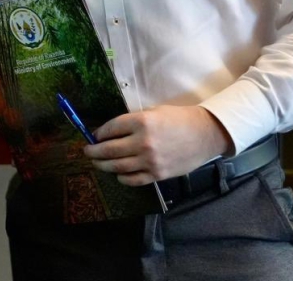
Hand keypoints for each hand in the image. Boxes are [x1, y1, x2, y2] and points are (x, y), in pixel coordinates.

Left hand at [84, 105, 232, 185]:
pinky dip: (121, 177)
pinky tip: (117, 173)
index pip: (110, 129)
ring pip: (117, 166)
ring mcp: (150, 161)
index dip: (98, 133)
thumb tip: (109, 132)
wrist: (205, 134)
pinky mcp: (157, 174)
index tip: (94, 135)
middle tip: (87, 151)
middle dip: (93, 151)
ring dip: (102, 165)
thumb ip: (132, 122)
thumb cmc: (179, 119)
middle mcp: (143, 142)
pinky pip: (132, 179)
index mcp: (141, 122)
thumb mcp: (153, 112)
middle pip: (108, 150)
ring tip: (96, 162)